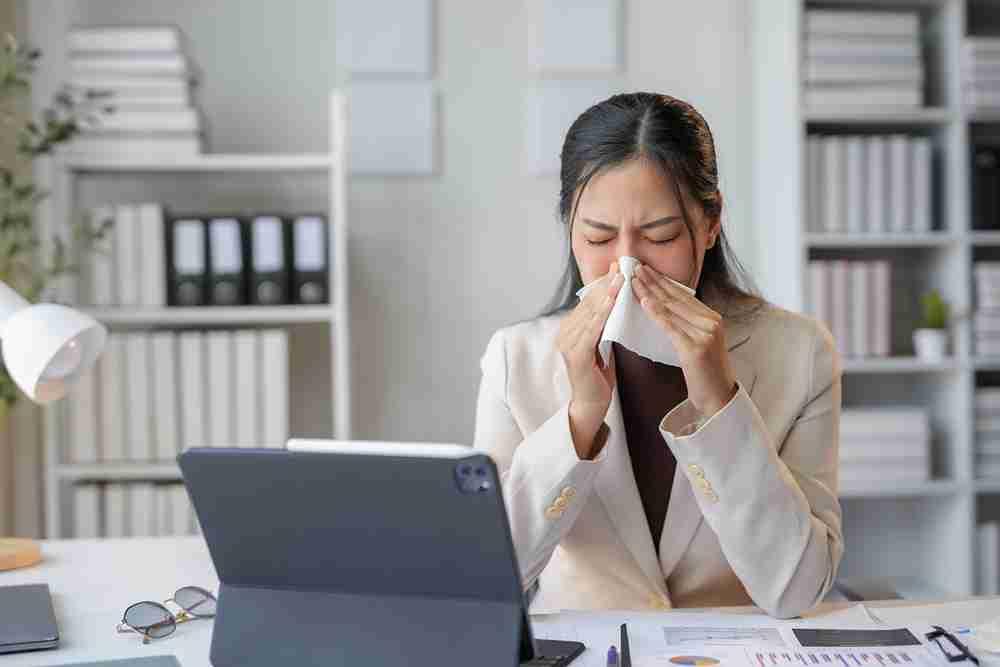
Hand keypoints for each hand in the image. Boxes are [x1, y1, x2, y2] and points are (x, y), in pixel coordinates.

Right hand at [556, 262, 623, 458]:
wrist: (591, 403)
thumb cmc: (598, 374)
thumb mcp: (601, 342)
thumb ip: (602, 323)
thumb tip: (614, 300)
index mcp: (569, 328)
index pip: (589, 300)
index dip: (604, 282)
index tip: (619, 266)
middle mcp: (564, 332)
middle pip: (589, 302)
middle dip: (607, 283)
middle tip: (623, 265)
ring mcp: (567, 343)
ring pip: (590, 313)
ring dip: (607, 294)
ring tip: (621, 278)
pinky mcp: (574, 354)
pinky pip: (591, 329)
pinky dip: (602, 314)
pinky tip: (612, 302)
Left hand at [631, 264, 737, 418]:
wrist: (718, 398)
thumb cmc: (703, 372)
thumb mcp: (697, 342)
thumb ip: (686, 324)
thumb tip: (663, 306)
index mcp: (712, 318)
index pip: (682, 295)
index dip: (662, 281)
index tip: (645, 270)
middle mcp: (711, 321)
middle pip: (676, 297)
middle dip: (654, 280)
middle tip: (635, 266)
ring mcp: (705, 334)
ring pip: (672, 308)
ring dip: (650, 291)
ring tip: (634, 279)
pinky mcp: (696, 348)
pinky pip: (671, 326)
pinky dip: (656, 312)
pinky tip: (644, 301)